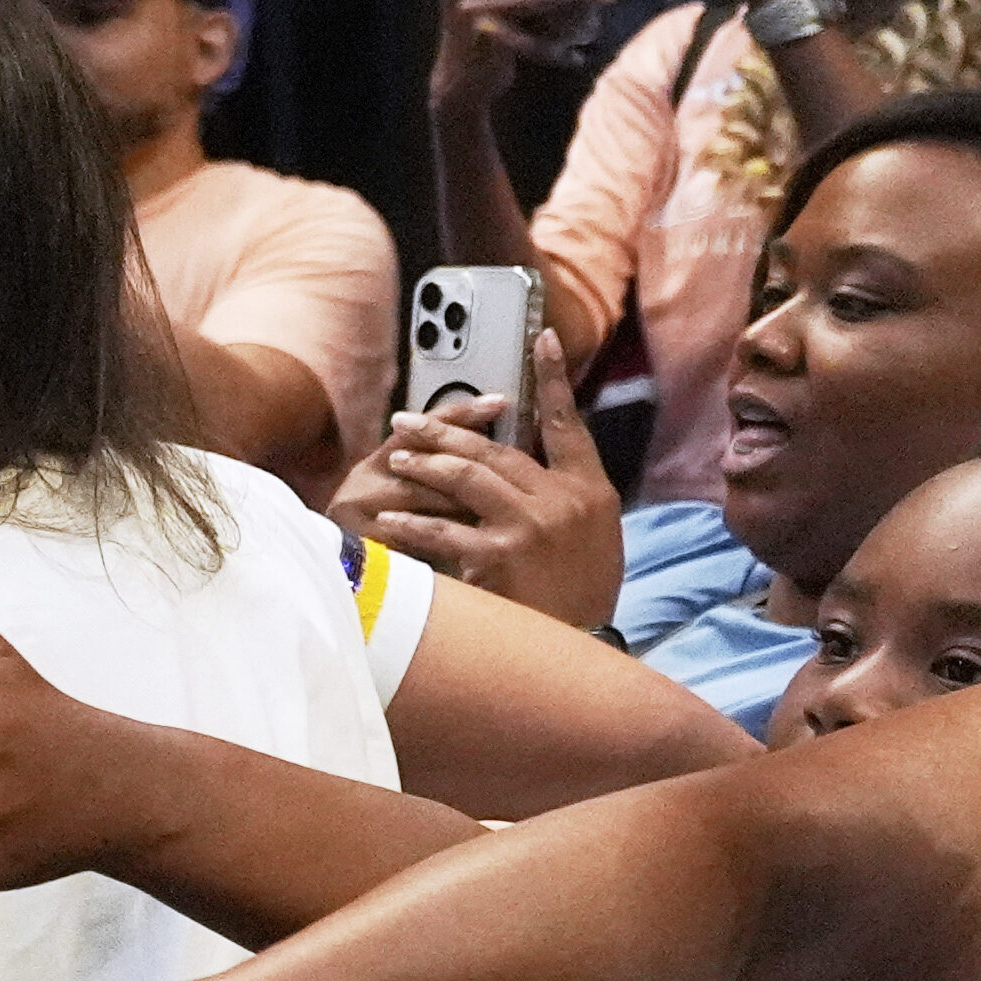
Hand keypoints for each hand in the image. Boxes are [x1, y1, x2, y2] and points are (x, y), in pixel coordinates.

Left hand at [331, 334, 619, 632]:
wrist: (580, 644)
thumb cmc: (581, 589)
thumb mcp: (592, 533)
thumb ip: (562, 491)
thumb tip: (525, 455)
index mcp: (589, 488)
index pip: (568, 422)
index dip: (554, 378)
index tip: (542, 337)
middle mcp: (562, 499)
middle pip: (496, 449)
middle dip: (448, 429)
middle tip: (408, 419)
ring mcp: (530, 526)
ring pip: (465, 477)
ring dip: (425, 465)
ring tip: (397, 459)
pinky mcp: (498, 555)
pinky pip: (442, 528)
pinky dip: (412, 522)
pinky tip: (388, 517)